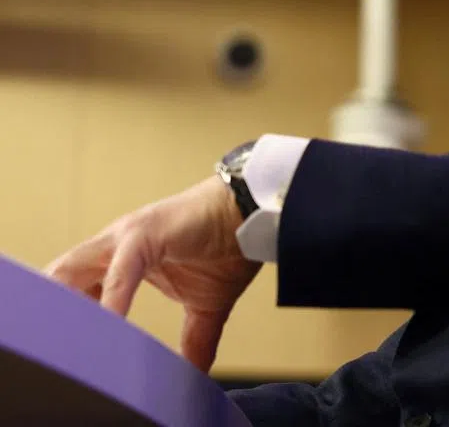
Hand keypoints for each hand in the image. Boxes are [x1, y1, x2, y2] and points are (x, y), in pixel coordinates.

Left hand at [44, 177, 260, 371]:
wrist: (256, 214)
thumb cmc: (228, 248)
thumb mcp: (206, 306)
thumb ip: (195, 340)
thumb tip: (195, 376)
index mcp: (122, 260)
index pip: (76, 291)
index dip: (65, 320)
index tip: (69, 354)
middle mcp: (114, 246)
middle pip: (61, 280)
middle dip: (50, 313)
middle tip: (56, 350)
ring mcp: (125, 238)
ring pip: (74, 272)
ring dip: (67, 307)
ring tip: (68, 343)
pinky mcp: (144, 235)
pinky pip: (120, 273)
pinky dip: (112, 302)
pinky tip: (111, 325)